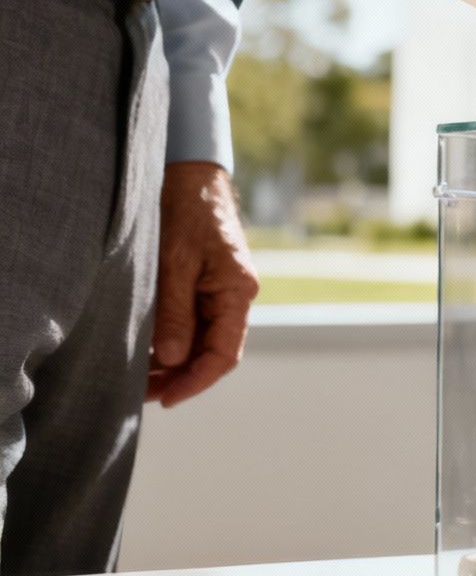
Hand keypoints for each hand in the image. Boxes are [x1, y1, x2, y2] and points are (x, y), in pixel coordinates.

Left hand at [150, 162, 260, 407]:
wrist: (191, 176)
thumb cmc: (185, 213)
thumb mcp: (174, 264)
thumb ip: (176, 313)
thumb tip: (173, 360)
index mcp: (238, 292)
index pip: (225, 353)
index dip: (197, 381)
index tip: (166, 398)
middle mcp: (235, 296)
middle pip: (214, 352)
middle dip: (180, 377)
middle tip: (141, 395)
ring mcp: (221, 292)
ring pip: (202, 341)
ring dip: (174, 363)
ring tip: (137, 378)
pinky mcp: (205, 285)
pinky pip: (193, 324)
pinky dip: (171, 342)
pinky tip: (146, 351)